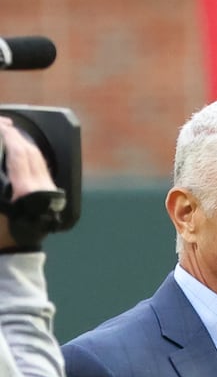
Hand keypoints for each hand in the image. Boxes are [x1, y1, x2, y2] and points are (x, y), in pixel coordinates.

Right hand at [0, 117, 57, 249]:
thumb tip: (2, 155)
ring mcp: (49, 189)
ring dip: (24, 143)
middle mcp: (42, 187)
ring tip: (10, 132)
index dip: (8, 136)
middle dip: (16, 136)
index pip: (19, 154)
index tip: (0, 126)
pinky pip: (42, 166)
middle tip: (3, 125)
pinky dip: (30, 154)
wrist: (15, 251)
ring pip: (39, 158)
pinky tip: (20, 150)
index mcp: (26, 190)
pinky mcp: (51, 192)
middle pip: (31, 152)